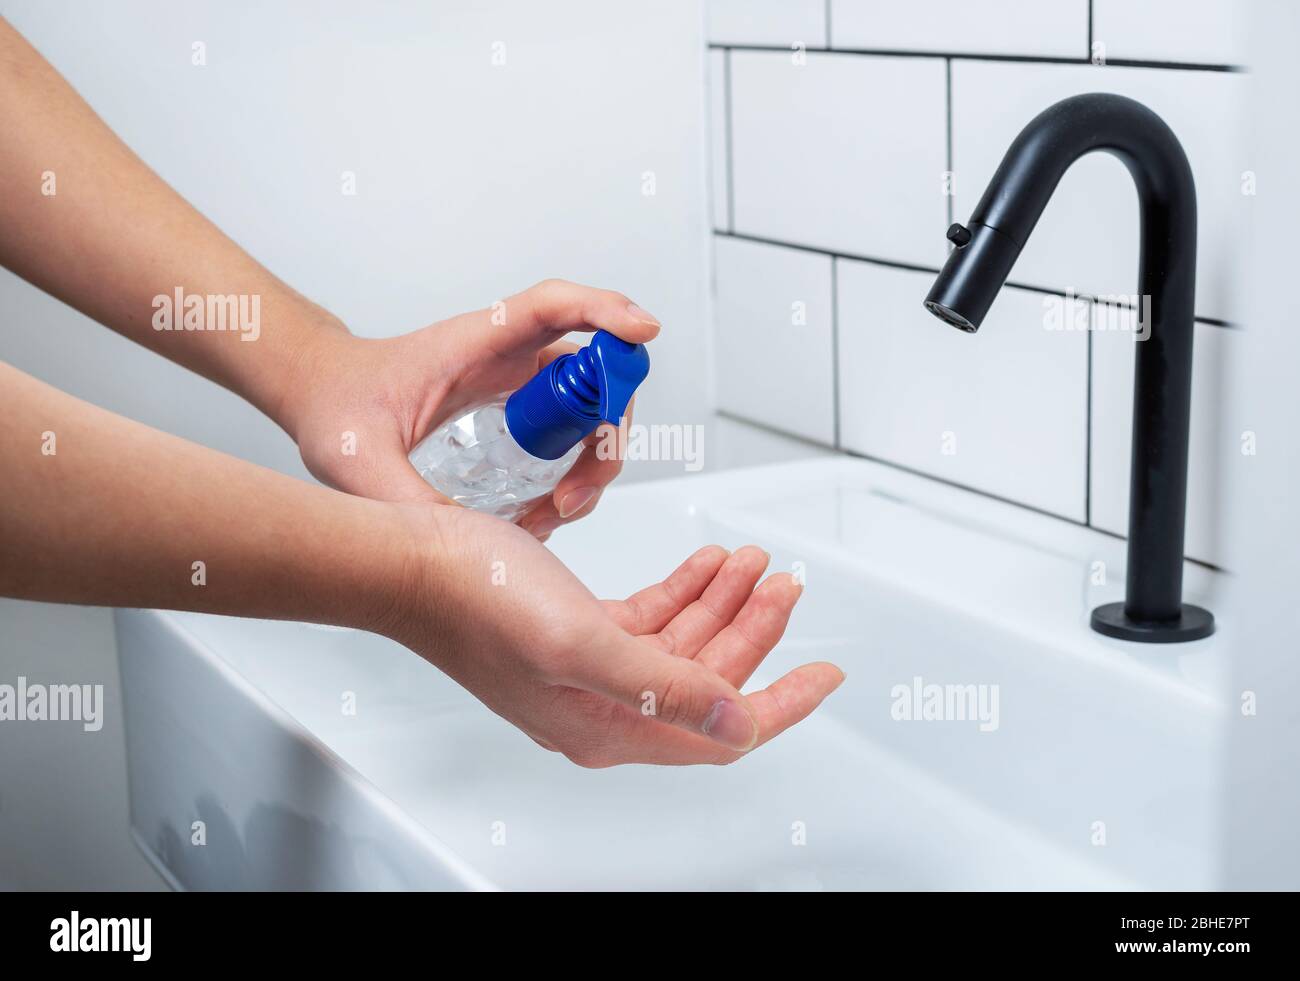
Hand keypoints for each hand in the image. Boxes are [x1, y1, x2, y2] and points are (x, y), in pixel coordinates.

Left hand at [281, 280, 660, 539]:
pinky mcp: (517, 407)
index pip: (554, 306)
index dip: (606, 310)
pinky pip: (570, 430)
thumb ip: (404, 499)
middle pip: (595, 368)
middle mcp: (507, 354)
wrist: (323, 400)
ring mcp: (517, 380)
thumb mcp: (359, 461)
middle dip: (608, 430)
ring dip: (594, 461)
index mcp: (475, 341)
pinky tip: (539, 513)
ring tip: (554, 515)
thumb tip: (461, 544)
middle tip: (576, 495)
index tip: (643, 330)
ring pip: (590, 406)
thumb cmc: (338, 408)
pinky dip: (573, 470)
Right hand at [385, 505, 844, 765]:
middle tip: (788, 584)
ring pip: (682, 642)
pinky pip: (650, 617)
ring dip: (722, 601)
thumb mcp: (581, 643)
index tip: (827, 674)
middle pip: (707, 677)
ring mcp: (590, 668)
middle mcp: (604, 706)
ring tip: (753, 562)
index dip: (781, 703)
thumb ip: (663, 688)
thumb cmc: (476, 599)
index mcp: (608, 725)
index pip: (719, 729)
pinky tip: (705, 562)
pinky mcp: (576, 631)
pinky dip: (683, 588)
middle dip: (755, 630)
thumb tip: (736, 723)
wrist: (410, 561)